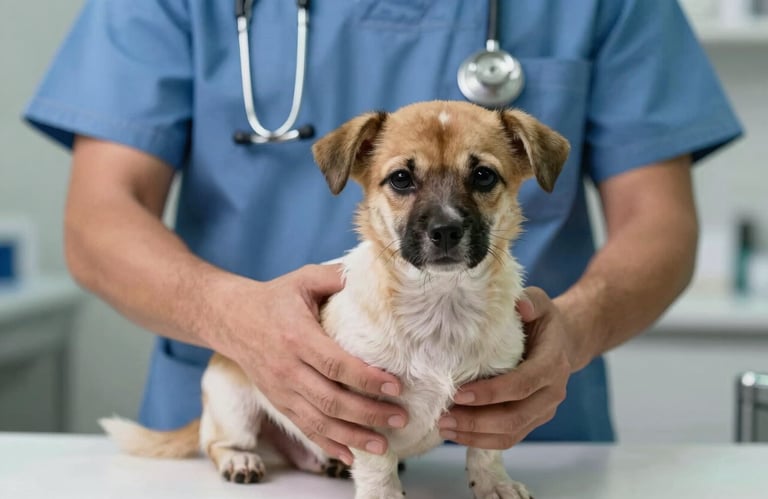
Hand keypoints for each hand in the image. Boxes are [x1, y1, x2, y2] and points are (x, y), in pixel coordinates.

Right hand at [213, 264, 407, 465]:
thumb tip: (372, 277)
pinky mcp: (278, 401)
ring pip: (319, 421)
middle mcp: (287, 369)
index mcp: (298, 337)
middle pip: (331, 400)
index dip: (367, 378)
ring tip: (383, 445)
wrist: (230, 318)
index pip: (336, 364)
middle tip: (400, 418)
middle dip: (368, 413)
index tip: (395, 386)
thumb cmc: (274, 298)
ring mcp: (280, 389)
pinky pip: (304, 428)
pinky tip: (350, 457)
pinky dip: (328, 445)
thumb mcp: (303, 279)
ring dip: (352, 436)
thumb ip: (336, 278)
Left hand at [437, 287, 571, 448]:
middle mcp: (551, 392)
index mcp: (552, 364)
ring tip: (443, 427)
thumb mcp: (540, 303)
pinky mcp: (532, 420)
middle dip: (477, 421)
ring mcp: (543, 411)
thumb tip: (520, 306)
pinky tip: (456, 434)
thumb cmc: (542, 320)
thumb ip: (530, 301)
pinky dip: (481, 441)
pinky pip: (508, 438)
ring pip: (511, 433)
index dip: (492, 393)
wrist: (564, 342)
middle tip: (444, 417)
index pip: (522, 384)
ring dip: (475, 435)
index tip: (460, 394)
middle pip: (515, 416)